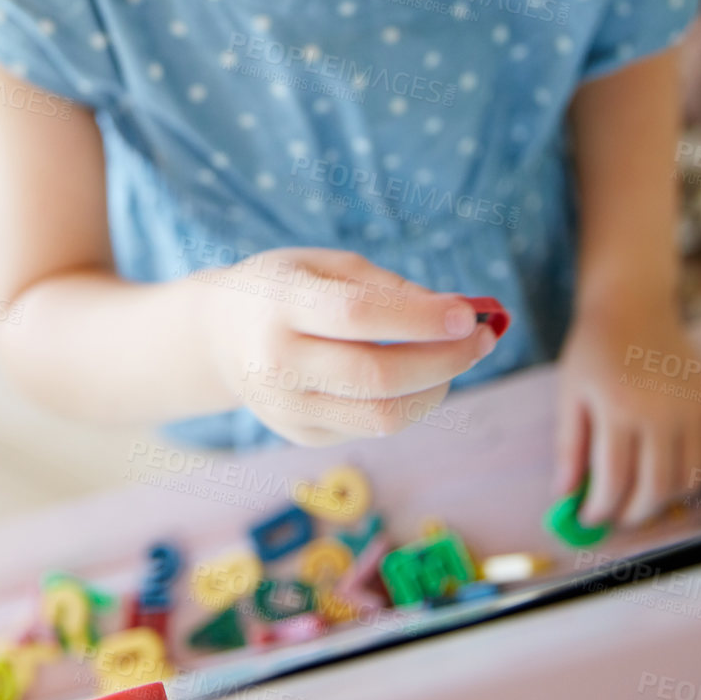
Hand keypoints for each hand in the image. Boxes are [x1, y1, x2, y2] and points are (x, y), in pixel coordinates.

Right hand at [193, 246, 497, 446]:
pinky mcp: (300, 435)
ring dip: (436, 390)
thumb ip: (388, 287)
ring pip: (381, 417)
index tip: (468, 314)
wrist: (219, 336)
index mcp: (281, 303)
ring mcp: (286, 407)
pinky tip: (414, 377)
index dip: (419, 318)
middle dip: (443, 360)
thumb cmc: (285, 287)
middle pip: (376, 375)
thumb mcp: (326, 264)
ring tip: (455, 360)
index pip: (358, 315)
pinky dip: (407, 404)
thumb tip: (456, 313)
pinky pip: (370, 429)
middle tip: (481, 340)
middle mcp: (277, 360)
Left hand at [553, 301, 700, 528]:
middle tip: (616, 515)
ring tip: (640, 494)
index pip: (614, 482)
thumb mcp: (570, 393)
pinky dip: (695, 474)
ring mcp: (694, 410)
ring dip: (664, 499)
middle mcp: (663, 413)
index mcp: (619, 409)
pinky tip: (671, 469)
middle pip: (656, 490)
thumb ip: (569, 447)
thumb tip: (564, 496)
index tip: (588, 518)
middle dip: (633, 515)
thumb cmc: (594, 350)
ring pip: (689, 480)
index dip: (600, 510)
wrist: (633, 307)